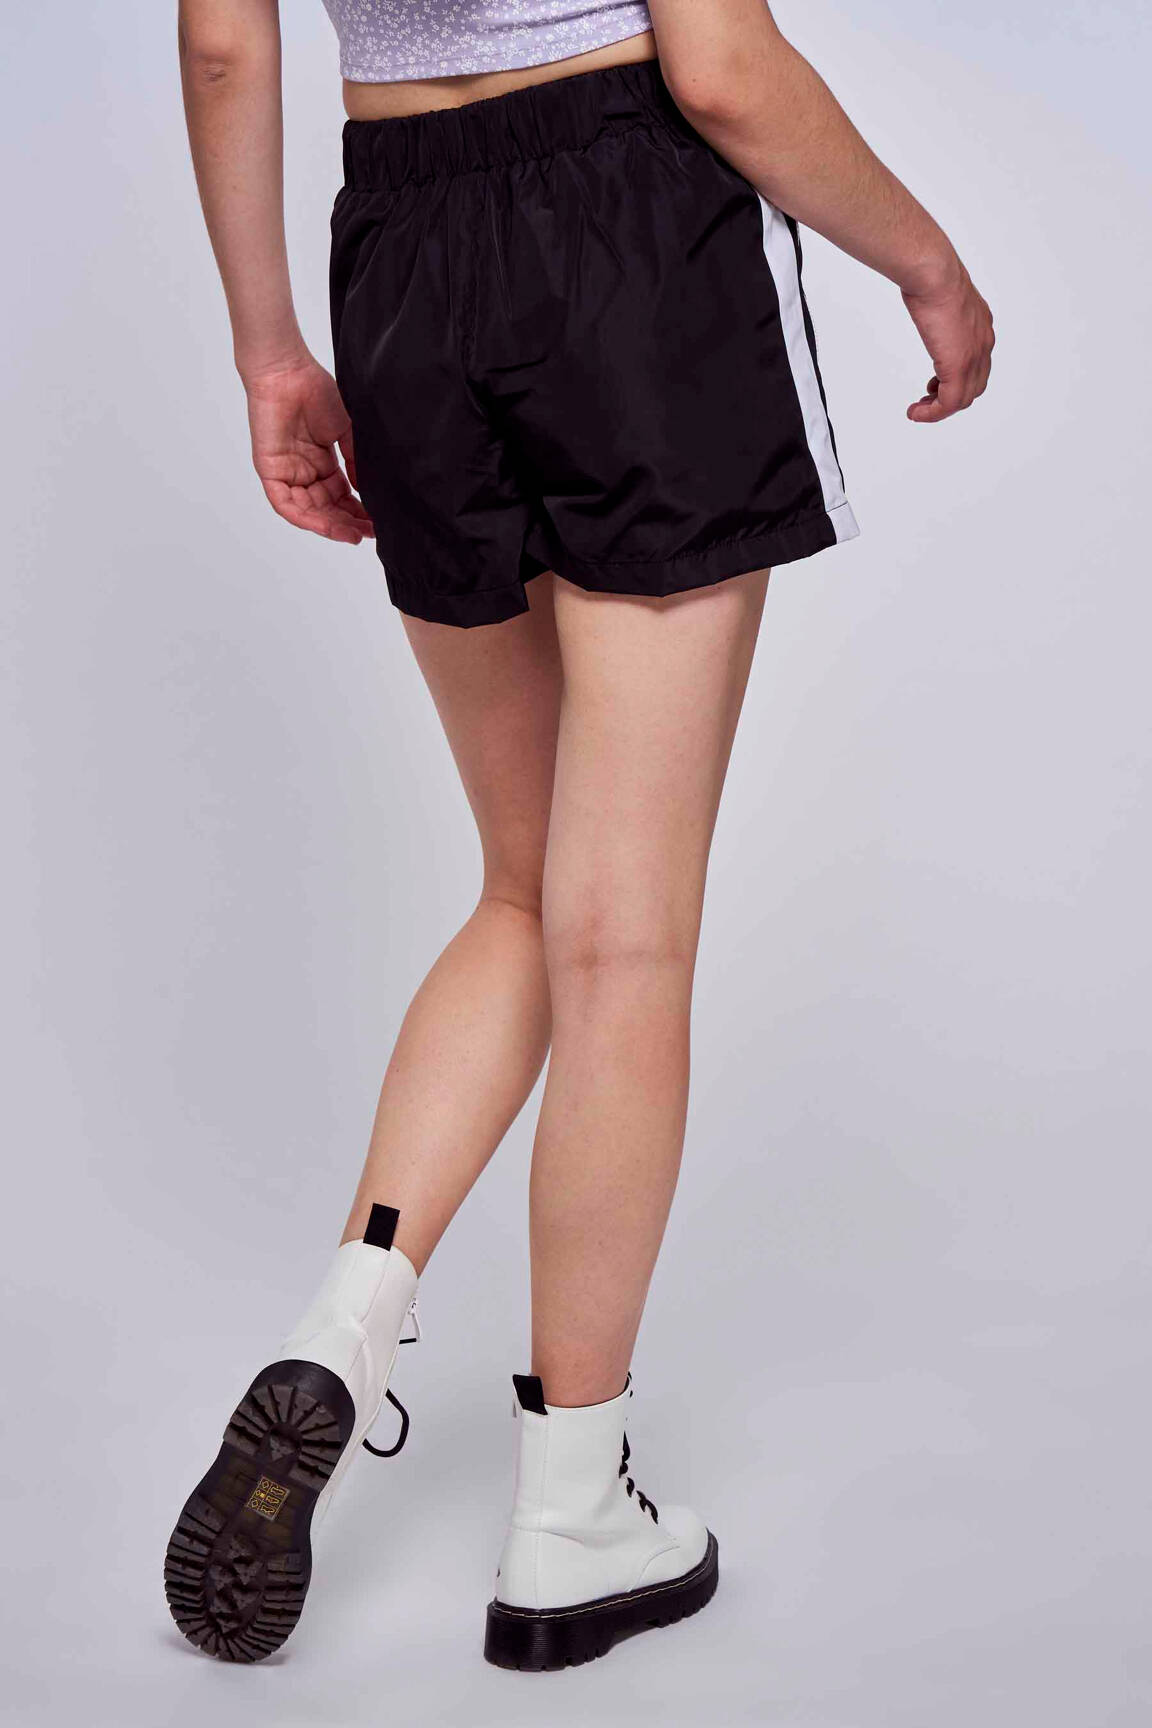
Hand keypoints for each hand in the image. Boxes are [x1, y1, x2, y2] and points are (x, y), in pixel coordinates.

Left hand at [244, 358, 373, 542]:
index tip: (378, 523)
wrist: (288, 371)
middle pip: (326, 509)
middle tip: (369, 534)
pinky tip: (327, 526)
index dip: (358, 512)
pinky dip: (306, 519)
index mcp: (322, 464)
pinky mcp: (270, 471)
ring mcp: (287, 473)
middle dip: (347, 524)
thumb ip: (356, 461)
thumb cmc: (315, 391)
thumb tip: (366, 491)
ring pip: (308, 512)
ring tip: (353, 534)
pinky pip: (285, 504)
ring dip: (330, 526)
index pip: (341, 498)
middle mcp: (304, 472)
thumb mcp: (346, 432)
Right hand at [902, 261, 994, 422]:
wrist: (934, 273)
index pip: (977, 364)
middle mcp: (983, 343)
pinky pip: (949, 403)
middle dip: (951, 398)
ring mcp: (974, 356)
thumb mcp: (942, 294)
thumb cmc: (932, 275)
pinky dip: (933, 413)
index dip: (958, 379)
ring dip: (940, 409)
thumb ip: (941, 308)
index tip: (934, 384)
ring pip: (963, 398)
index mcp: (981, 326)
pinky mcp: (958, 367)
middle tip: (928, 401)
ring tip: (920, 410)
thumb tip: (927, 305)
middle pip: (974, 386)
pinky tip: (916, 412)